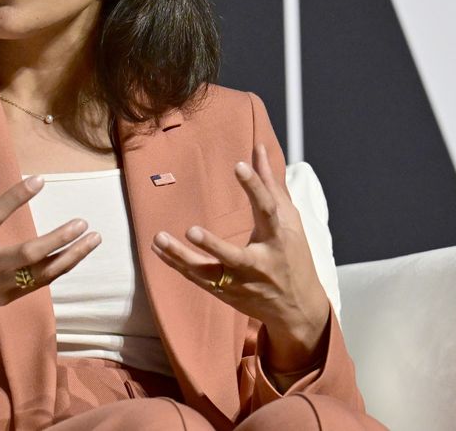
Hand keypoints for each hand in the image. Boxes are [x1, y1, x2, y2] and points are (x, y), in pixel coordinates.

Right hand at [0, 149, 99, 376]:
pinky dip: (60, 268)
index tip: (39, 179)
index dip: (16, 197)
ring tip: (94, 238)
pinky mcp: (7, 298)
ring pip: (41, 272)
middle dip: (57, 239)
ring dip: (70, 256)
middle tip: (82, 223)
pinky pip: (39, 283)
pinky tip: (77, 253)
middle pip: (27, 253)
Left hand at [150, 143, 329, 373]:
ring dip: (182, 256)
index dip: (255, 186)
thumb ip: (270, 183)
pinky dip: (177, 264)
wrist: (297, 307)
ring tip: (159, 238)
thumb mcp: (289, 218)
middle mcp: (260, 263)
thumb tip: (258, 148)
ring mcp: (242, 282)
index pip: (267, 209)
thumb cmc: (292, 254)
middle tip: (191, 230)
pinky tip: (158, 250)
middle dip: (214, 246)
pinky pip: (198, 278)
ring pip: (209, 272)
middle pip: (235, 256)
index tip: (239, 165)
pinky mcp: (227, 293)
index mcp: (279, 237)